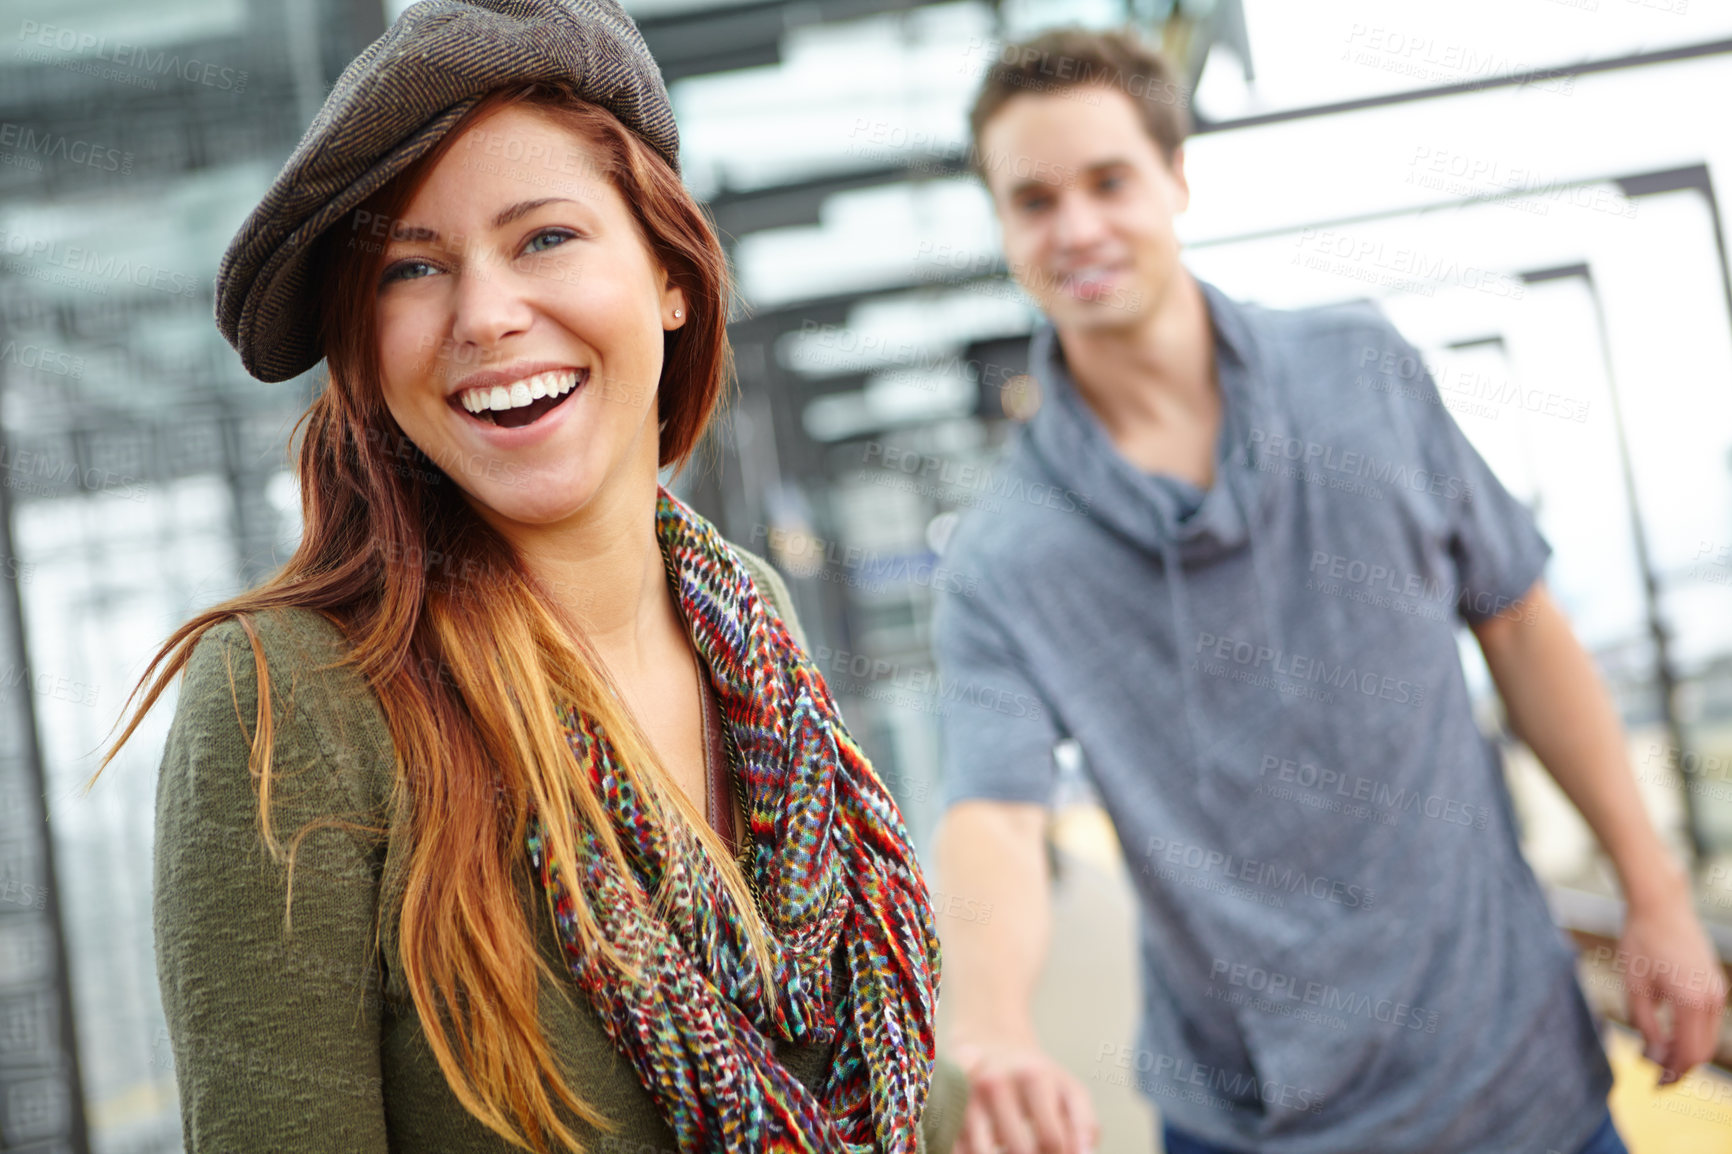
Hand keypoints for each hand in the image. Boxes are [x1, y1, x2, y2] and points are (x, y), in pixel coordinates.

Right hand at [950, 1037, 1097, 1153]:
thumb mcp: (1067, 1090)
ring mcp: (965, 1096)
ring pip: (983, 1153)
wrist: (987, 1042)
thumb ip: (1084, 1124)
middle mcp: (996, 1084)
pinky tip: (988, 1147)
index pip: (1052, 1140)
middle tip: (1032, 1151)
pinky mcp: (942, 1108)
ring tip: (1011, 1148)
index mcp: (1033, 1078)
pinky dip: (974, 1153)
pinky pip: (958, 1149)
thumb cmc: (1035, 1076)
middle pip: (1019, 1150)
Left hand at [1616, 889, 1726, 1084]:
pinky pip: (1708, 1021)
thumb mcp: (1635, 986)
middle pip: (1702, 1050)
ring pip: (1708, 1037)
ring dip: (1687, 1051)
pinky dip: (1692, 1034)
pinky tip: (1668, 1035)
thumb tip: (1655, 1056)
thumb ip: (1646, 1024)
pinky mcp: (1715, 984)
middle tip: (1655, 1076)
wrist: (1661, 906)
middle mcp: (1711, 999)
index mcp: (1691, 1002)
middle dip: (1681, 1067)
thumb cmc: (1641, 941)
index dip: (1673, 1074)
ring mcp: (1717, 991)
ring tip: (1658, 1056)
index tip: (1655, 1085)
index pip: (1689, 1054)